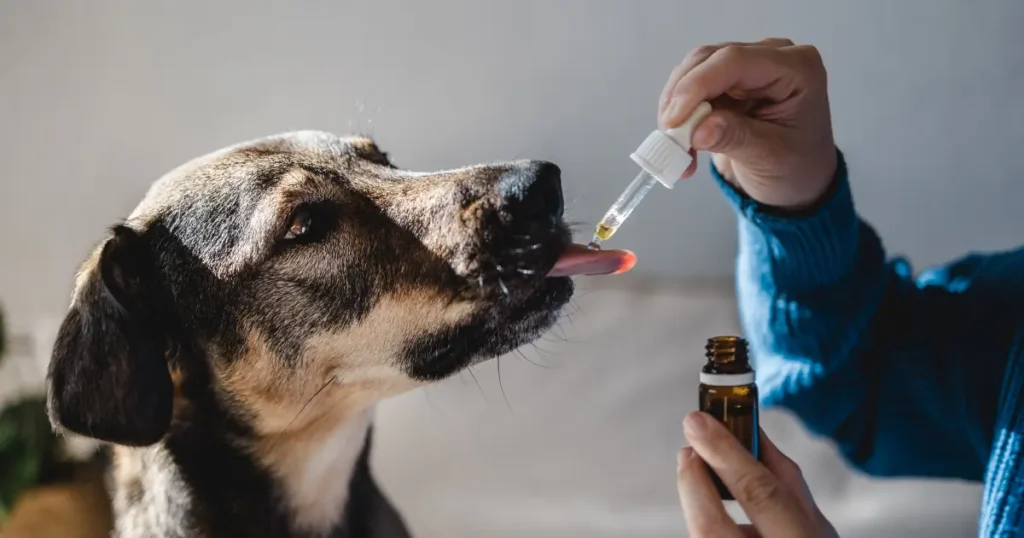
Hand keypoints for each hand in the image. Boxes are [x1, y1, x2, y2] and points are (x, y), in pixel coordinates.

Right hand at [659, 39, 836, 210]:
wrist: (797, 182)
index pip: (736, 60)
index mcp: (797, 68)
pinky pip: (690, 87)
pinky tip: (682, 145)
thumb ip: (735, 138)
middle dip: (682, 97)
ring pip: (693, 70)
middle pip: (709, 59)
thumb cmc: (796, 168)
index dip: (698, 85)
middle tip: (669, 137)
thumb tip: (697, 130)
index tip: (674, 120)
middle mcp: (771, 56)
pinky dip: (679, 116)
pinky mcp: (727, 80)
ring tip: (677, 149)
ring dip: (676, 108)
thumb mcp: (770, 157)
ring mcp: (747, 66)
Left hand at [677, 411, 837, 537]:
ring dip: (693, 501)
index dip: (726, 454)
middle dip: (692, 480)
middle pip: (710, 526)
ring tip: (697, 473)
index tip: (698, 422)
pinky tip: (705, 505)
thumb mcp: (814, 522)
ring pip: (701, 537)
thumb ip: (783, 477)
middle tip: (688, 448)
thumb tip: (749, 430)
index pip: (760, 495)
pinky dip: (701, 520)